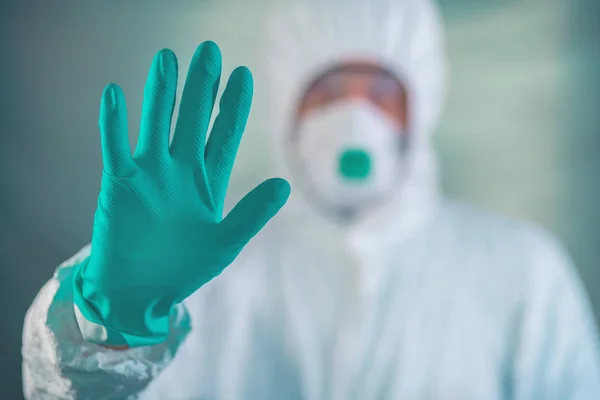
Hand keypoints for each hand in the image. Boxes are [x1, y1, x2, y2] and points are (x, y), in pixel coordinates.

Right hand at [72, 41, 289, 346]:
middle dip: (200, 86)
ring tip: (167, 59)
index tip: (242, 74)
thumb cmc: (184, 268)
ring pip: (156, 124)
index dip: (232, 104)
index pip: (223, 133)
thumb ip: (252, 213)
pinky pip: (116, 147)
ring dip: (160, 94)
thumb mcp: (225, 242)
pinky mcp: (119, 184)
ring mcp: (149, 174)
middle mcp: (180, 170)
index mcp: (208, 181)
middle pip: (192, 119)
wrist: (140, 291)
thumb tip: (284, 184)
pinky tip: (115, 94)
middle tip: (209, 51)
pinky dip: (114, 123)